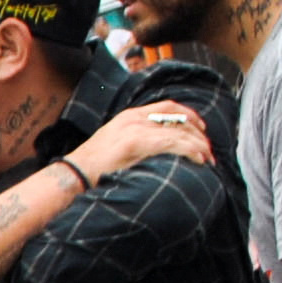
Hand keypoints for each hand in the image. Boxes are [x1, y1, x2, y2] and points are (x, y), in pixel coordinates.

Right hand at [68, 98, 209, 182]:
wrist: (72, 176)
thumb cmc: (92, 168)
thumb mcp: (114, 145)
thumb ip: (135, 141)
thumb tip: (157, 151)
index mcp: (129, 116)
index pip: (167, 107)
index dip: (189, 115)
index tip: (201, 128)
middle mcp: (135, 118)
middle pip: (178, 118)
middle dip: (198, 134)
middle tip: (209, 150)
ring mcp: (136, 129)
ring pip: (180, 131)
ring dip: (199, 145)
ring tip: (208, 159)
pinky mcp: (138, 143)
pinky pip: (174, 142)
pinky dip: (191, 150)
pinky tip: (199, 160)